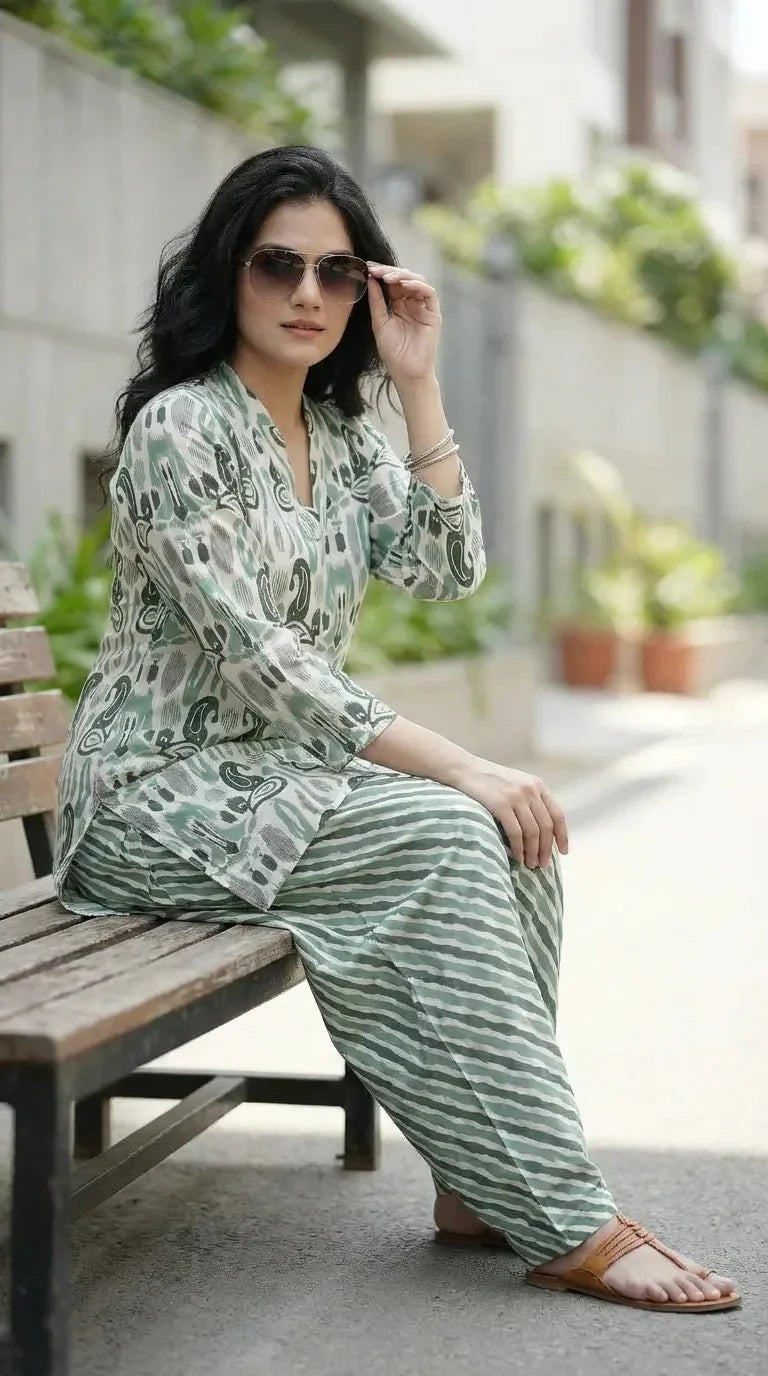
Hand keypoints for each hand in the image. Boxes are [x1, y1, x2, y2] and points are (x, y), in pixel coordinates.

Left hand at [366, 262, 441, 385]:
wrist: (406, 372)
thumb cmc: (393, 353)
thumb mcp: (380, 323)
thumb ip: (377, 302)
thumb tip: (371, 280)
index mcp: (399, 306)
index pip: (392, 283)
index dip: (381, 274)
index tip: (368, 268)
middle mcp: (412, 304)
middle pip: (404, 279)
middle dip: (390, 272)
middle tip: (376, 270)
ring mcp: (423, 308)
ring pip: (417, 282)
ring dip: (402, 276)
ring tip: (388, 277)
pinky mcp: (433, 314)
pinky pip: (429, 293)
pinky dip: (417, 285)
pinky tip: (405, 284)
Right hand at [450, 757, 568, 868]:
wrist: (464, 769)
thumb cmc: (489, 780)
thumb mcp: (516, 783)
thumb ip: (530, 799)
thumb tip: (542, 830)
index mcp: (537, 785)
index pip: (557, 814)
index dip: (562, 835)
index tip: (563, 852)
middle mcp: (530, 790)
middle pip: (546, 826)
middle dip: (546, 849)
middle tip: (543, 865)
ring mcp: (516, 797)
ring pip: (533, 832)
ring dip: (533, 852)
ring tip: (530, 864)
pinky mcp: (500, 804)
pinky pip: (516, 833)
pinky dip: (519, 848)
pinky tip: (517, 856)